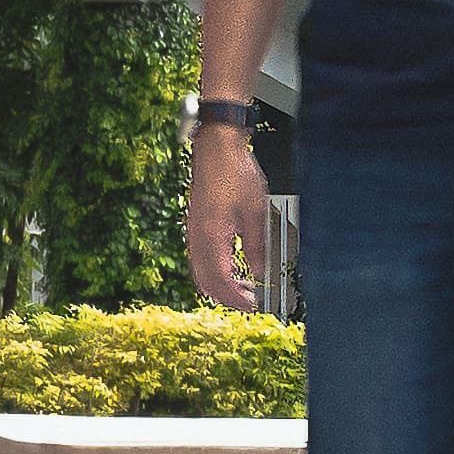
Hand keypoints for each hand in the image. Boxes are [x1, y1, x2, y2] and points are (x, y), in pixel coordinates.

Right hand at [189, 121, 274, 310]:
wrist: (216, 147)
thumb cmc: (235, 172)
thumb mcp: (256, 211)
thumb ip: (257, 245)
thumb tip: (260, 272)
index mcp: (212, 236)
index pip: (221, 281)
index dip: (237, 298)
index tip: (254, 306)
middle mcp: (198, 237)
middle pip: (207, 282)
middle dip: (228, 297)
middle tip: (251, 302)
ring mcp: (193, 231)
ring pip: (200, 271)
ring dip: (220, 285)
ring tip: (245, 287)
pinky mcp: (195, 225)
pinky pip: (199, 258)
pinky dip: (214, 270)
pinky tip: (232, 267)